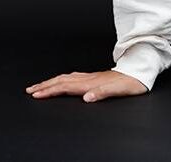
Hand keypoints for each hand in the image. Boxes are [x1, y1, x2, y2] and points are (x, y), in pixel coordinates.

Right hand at [25, 69, 148, 101]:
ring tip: (40, 85)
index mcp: (91, 83)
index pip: (65, 87)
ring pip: (65, 78)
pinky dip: (62, 79)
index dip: (50, 90)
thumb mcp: (119, 90)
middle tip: (30, 89)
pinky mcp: (94, 77)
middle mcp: (89, 78)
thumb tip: (87, 98)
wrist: (140, 72)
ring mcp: (91, 76)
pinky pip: (73, 77)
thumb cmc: (131, 83)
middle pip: (62, 81)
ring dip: (51, 81)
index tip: (36, 94)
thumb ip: (102, 93)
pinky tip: (62, 80)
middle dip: (45, 85)